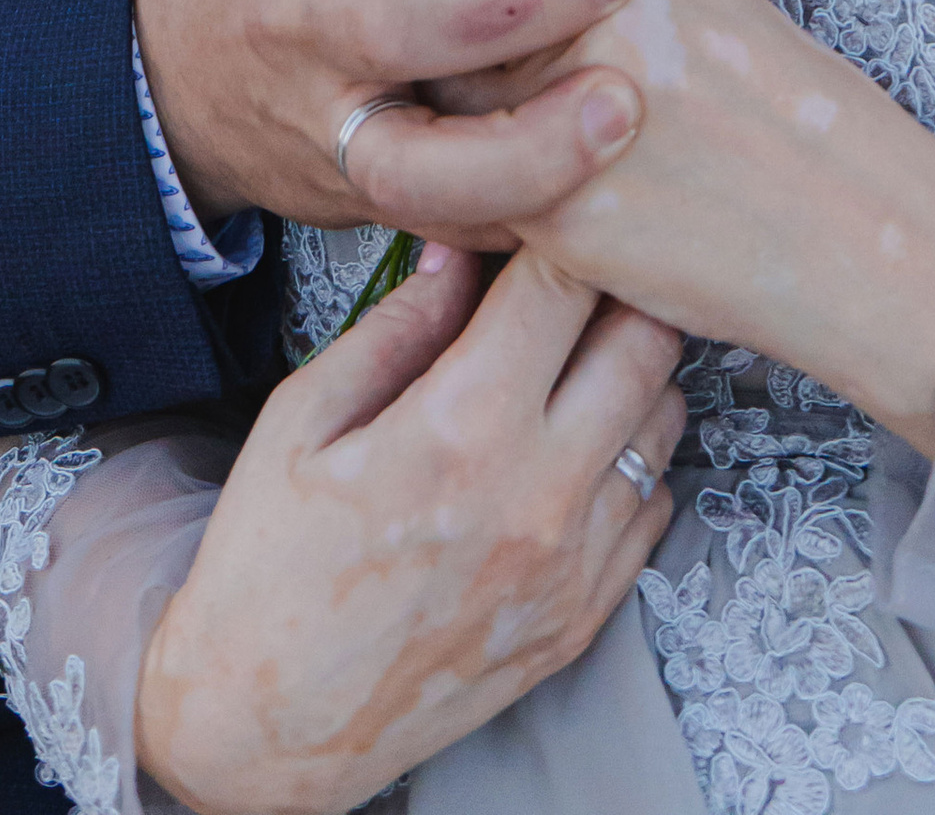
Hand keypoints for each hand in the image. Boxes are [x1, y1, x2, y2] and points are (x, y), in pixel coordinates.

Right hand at [133, 0, 644, 240]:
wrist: (166, 65)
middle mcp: (313, 18)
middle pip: (426, 18)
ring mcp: (328, 122)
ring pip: (428, 163)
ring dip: (538, 144)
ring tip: (619, 105)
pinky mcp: (351, 198)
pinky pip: (445, 227)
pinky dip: (522, 213)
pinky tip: (591, 186)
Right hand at [136, 244, 684, 814]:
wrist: (269, 723)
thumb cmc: (269, 567)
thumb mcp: (303, 419)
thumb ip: (398, 324)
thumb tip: (462, 247)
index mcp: (458, 430)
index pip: (563, 286)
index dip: (563, 230)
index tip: (550, 210)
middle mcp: (538, 495)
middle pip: (646, 343)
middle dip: (619, 288)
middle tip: (580, 272)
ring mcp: (573, 564)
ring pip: (665, 420)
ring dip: (633, 371)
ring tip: (573, 357)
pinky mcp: (585, 616)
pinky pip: (654, 505)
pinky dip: (630, 458)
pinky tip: (573, 445)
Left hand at [420, 0, 934, 459]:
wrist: (852, 225)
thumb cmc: (777, 100)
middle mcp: (591, 15)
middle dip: (416, 16)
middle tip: (412, 33)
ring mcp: (566, 114)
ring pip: (438, 94)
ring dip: (437, 104)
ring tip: (469, 115)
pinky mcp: (559, 215)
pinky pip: (467, 187)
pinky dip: (470, 186)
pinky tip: (498, 182)